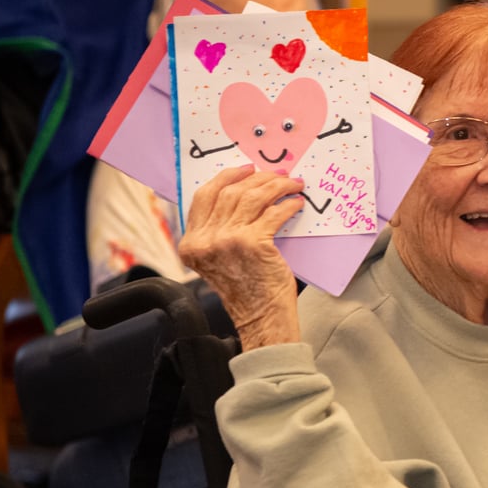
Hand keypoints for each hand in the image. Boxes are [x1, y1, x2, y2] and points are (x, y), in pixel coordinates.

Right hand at [178, 166, 305, 348]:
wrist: (261, 316)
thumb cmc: (247, 289)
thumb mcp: (218, 259)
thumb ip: (218, 231)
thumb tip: (242, 194)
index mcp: (191, 243)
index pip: (203, 196)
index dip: (227, 178)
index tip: (247, 170)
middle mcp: (204, 240)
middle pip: (230, 192)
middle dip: (258, 178)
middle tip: (277, 175)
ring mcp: (227, 240)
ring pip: (252, 197)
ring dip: (276, 186)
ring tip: (292, 185)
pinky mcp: (252, 243)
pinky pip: (272, 212)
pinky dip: (287, 205)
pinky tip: (295, 204)